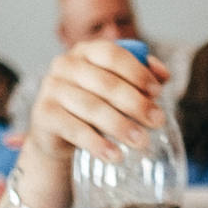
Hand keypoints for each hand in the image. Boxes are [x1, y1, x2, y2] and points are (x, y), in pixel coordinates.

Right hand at [20, 40, 171, 207]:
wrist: (59, 131)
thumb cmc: (96, 102)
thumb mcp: (119, 87)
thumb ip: (142, 77)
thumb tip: (163, 75)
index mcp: (86, 51)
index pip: (112, 54)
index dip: (137, 72)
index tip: (157, 92)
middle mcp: (65, 65)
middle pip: (106, 83)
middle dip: (136, 103)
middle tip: (158, 121)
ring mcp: (52, 88)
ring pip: (92, 107)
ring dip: (121, 126)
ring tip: (142, 142)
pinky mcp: (44, 114)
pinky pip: (75, 129)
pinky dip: (98, 144)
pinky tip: (116, 155)